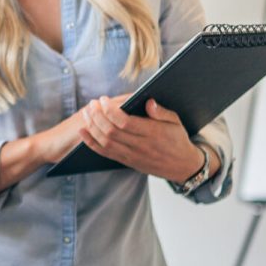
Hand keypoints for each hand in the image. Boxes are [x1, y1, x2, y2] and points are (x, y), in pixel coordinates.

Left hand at [77, 95, 203, 182]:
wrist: (182, 166)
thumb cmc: (178, 139)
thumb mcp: (176, 122)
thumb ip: (161, 112)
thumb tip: (148, 102)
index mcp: (153, 133)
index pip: (125, 122)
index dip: (110, 110)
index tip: (103, 99)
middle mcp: (141, 146)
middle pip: (111, 131)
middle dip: (97, 116)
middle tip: (91, 104)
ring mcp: (132, 155)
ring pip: (106, 142)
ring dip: (92, 126)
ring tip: (86, 112)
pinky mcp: (127, 161)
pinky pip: (105, 153)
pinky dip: (91, 142)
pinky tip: (83, 131)